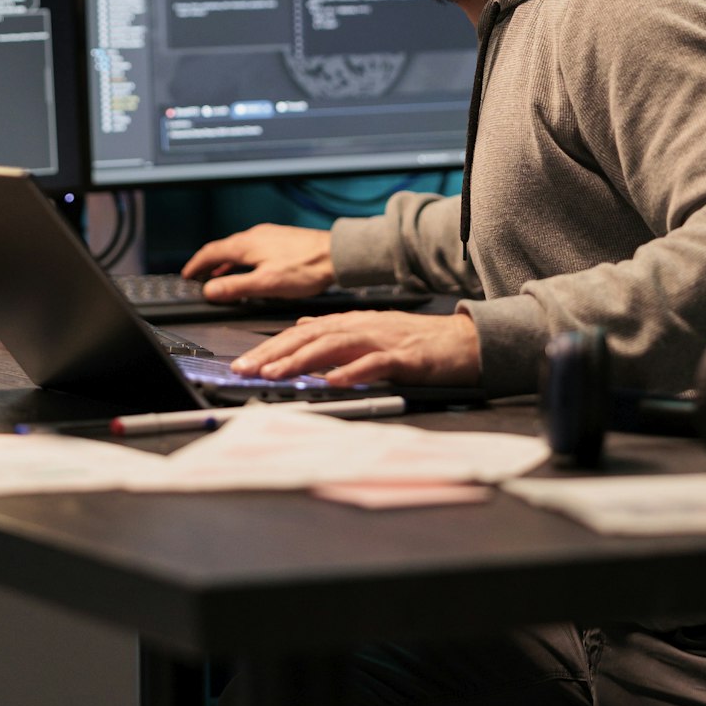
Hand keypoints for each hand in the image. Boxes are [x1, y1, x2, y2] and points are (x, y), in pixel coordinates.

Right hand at [181, 224, 335, 301]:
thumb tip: (210, 291)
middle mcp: (255, 235)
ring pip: (239, 247)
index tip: (187, 274)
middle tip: (198, 275)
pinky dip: (242, 259)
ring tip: (219, 275)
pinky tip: (251, 269)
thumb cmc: (305, 268)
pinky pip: (253, 248)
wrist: (336, 254)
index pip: (211, 252)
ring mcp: (269, 235)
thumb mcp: (266, 284)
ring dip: (225, 261)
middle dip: (208, 262)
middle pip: (223, 248)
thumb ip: (236, 287)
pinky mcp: (281, 239)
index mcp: (246, 244)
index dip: (196, 264)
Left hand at [232, 308, 482, 387]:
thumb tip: (301, 328)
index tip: (242, 364)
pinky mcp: (404, 357)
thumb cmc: (417, 341)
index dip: (269, 348)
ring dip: (301, 361)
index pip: (300, 334)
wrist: (463, 340)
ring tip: (276, 374)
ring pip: (334, 347)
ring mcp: (382, 340)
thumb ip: (334, 330)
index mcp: (350, 323)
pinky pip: (375, 364)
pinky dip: (353, 372)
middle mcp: (361, 327)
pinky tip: (333, 381)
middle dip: (273, 354)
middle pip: (309, 338)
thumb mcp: (370, 329)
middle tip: (245, 370)